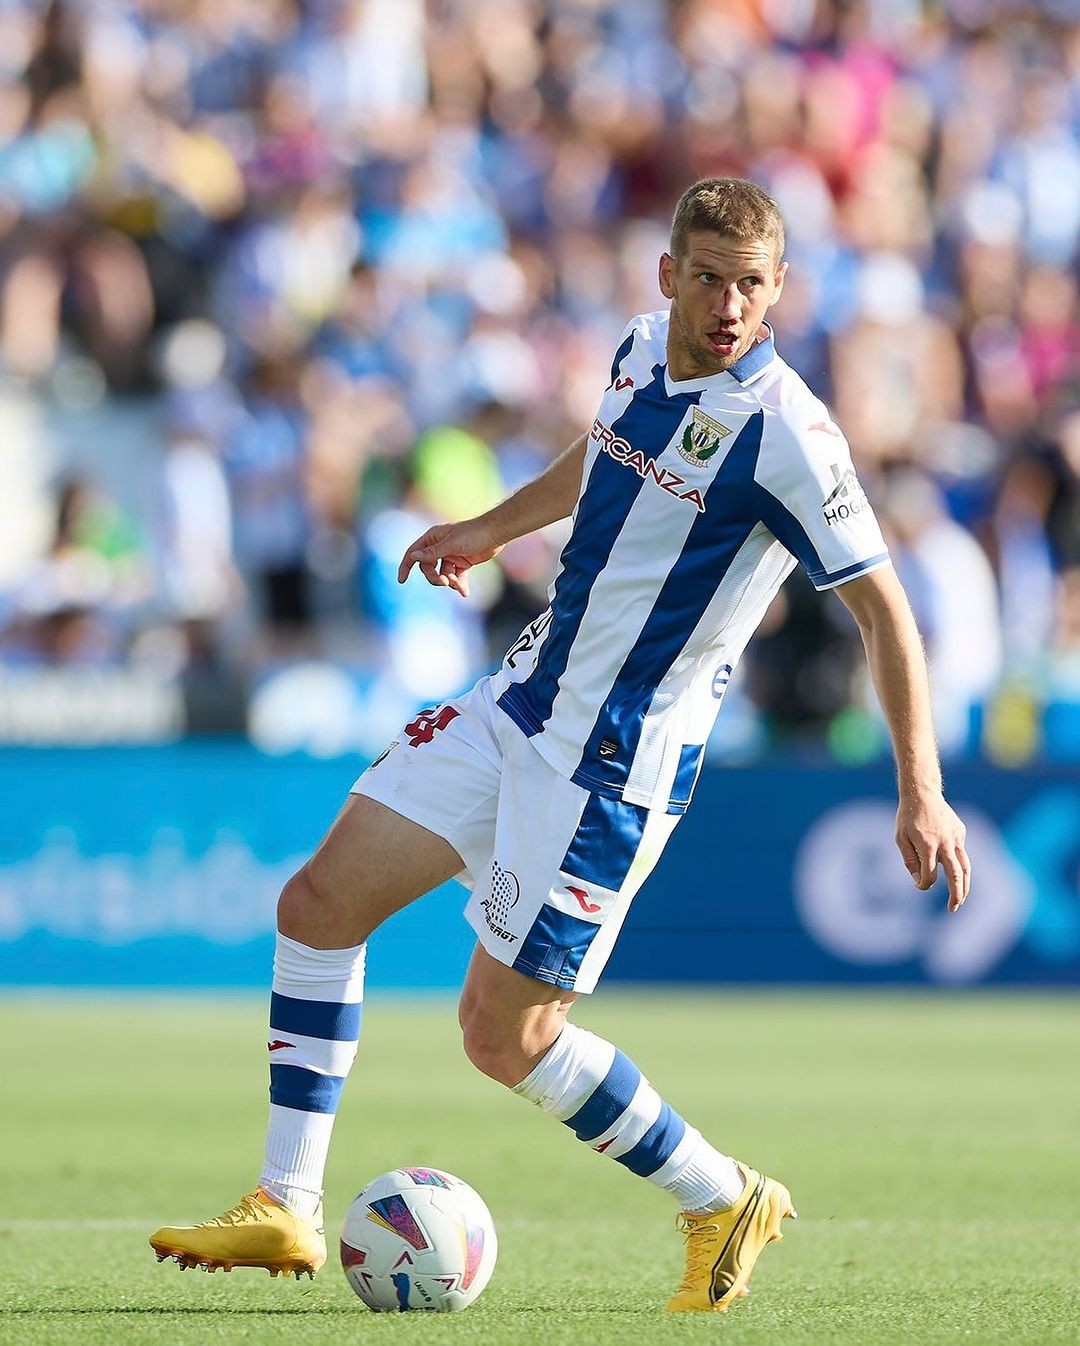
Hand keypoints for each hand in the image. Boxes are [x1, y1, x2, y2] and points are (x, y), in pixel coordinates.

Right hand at [397, 519, 503, 598]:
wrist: (496, 533)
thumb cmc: (473, 534)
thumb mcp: (451, 545)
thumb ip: (432, 552)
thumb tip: (413, 557)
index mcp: (433, 538)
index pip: (413, 553)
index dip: (406, 566)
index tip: (401, 580)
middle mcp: (439, 547)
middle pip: (428, 568)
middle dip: (435, 578)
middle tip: (445, 583)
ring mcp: (451, 555)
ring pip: (443, 575)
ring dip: (450, 582)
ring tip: (459, 586)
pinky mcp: (463, 563)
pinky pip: (456, 577)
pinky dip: (460, 585)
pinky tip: (465, 593)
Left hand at [895, 792, 970, 912]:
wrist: (922, 793)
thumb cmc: (907, 817)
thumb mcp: (901, 838)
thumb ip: (910, 861)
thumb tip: (920, 882)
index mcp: (927, 844)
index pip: (930, 874)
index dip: (924, 883)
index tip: (920, 885)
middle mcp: (945, 842)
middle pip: (956, 875)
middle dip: (956, 895)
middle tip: (953, 908)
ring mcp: (955, 837)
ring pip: (965, 867)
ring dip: (965, 886)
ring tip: (961, 900)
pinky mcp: (960, 832)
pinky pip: (961, 852)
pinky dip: (958, 864)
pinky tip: (952, 870)